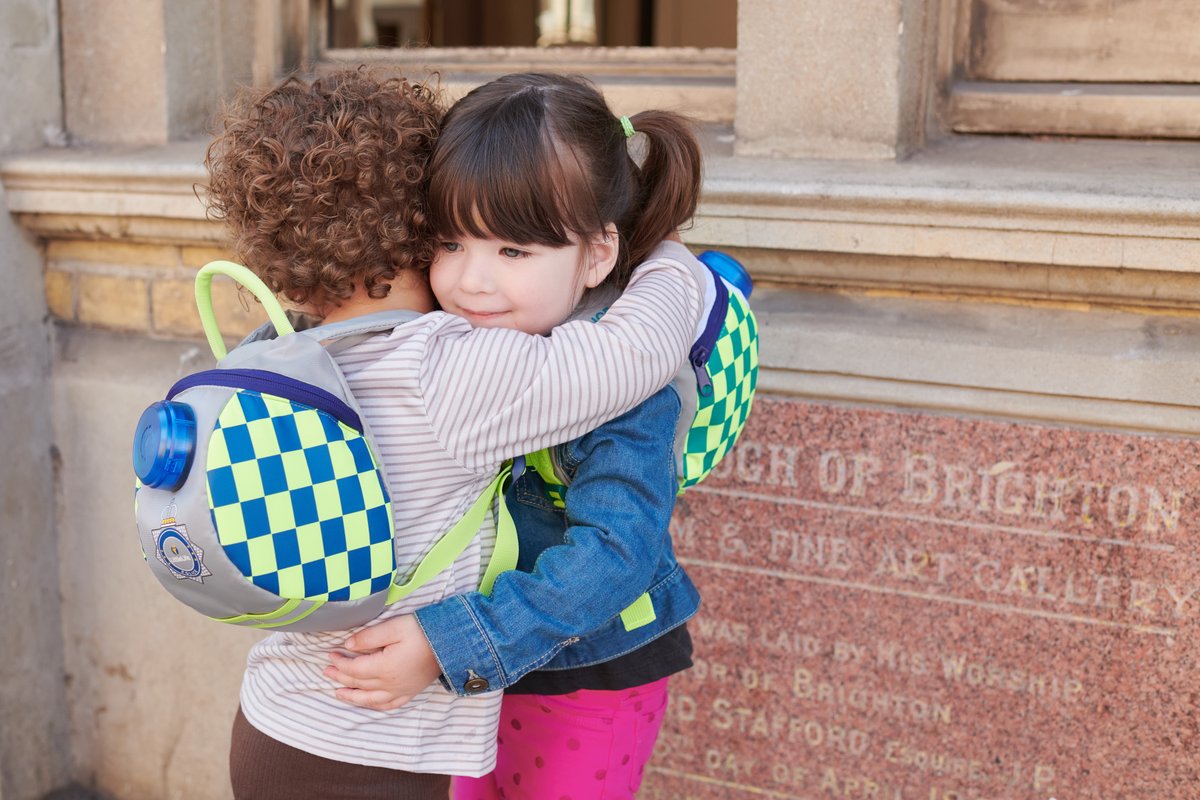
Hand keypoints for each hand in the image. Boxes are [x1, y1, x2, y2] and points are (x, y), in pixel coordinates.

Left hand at [323, 615, 441, 710]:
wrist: (452, 642)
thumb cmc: (423, 631)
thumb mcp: (394, 627)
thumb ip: (369, 637)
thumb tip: (348, 645)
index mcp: (384, 667)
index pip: (354, 668)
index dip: (339, 663)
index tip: (330, 654)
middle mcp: (390, 684)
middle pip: (358, 684)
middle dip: (340, 677)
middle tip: (326, 671)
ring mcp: (401, 691)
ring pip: (369, 700)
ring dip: (352, 696)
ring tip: (338, 693)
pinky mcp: (410, 692)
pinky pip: (388, 705)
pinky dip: (373, 706)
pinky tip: (367, 703)